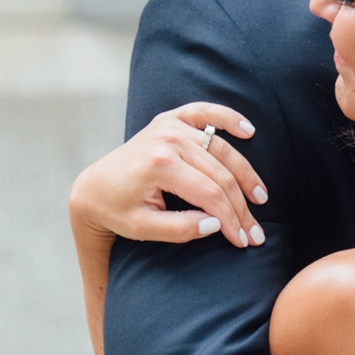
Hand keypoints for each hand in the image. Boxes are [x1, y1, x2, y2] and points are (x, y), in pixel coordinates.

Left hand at [70, 103, 267, 248]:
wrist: (93, 188)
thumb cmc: (116, 211)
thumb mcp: (143, 229)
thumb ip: (181, 229)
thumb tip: (216, 224)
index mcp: (160, 165)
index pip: (210, 194)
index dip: (231, 220)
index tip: (244, 241)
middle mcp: (167, 140)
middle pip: (221, 175)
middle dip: (242, 207)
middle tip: (256, 232)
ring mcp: (169, 126)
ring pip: (222, 151)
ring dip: (246, 175)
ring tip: (261, 198)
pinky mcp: (170, 120)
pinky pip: (205, 113)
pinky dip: (228, 118)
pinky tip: (249, 131)